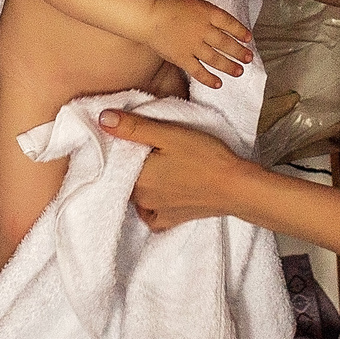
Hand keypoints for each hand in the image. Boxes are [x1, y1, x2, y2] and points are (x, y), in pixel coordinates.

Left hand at [99, 107, 255, 230]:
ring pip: (136, 194)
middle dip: (130, 164)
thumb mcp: (168, 134)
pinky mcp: (170, 220)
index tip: (130, 137)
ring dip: (141, 182)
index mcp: (136, 176)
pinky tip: (160, 191)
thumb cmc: (205, 157)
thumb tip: (102, 118)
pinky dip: (151, 204)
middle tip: (148, 149)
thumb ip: (134, 127)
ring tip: (157, 166)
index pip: (113, 160)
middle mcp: (140, 198)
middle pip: (124, 177)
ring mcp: (155, 211)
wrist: (237, 187)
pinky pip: (150, 214)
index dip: (118, 147)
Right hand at [146, 0, 252, 89]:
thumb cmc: (171, 8)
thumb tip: (226, 27)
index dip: (240, 31)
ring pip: (215, 59)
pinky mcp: (182, 58)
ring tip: (239, 71)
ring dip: (229, 66)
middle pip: (225, 43)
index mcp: (206, 13)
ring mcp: (192, 45)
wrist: (148, 17)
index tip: (248, 38)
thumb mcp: (195, 4)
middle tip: (248, 58)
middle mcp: (202, 30)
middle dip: (239, 52)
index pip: (229, 23)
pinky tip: (218, 83)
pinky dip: (209, 78)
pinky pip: (198, 71)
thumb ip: (210, 15)